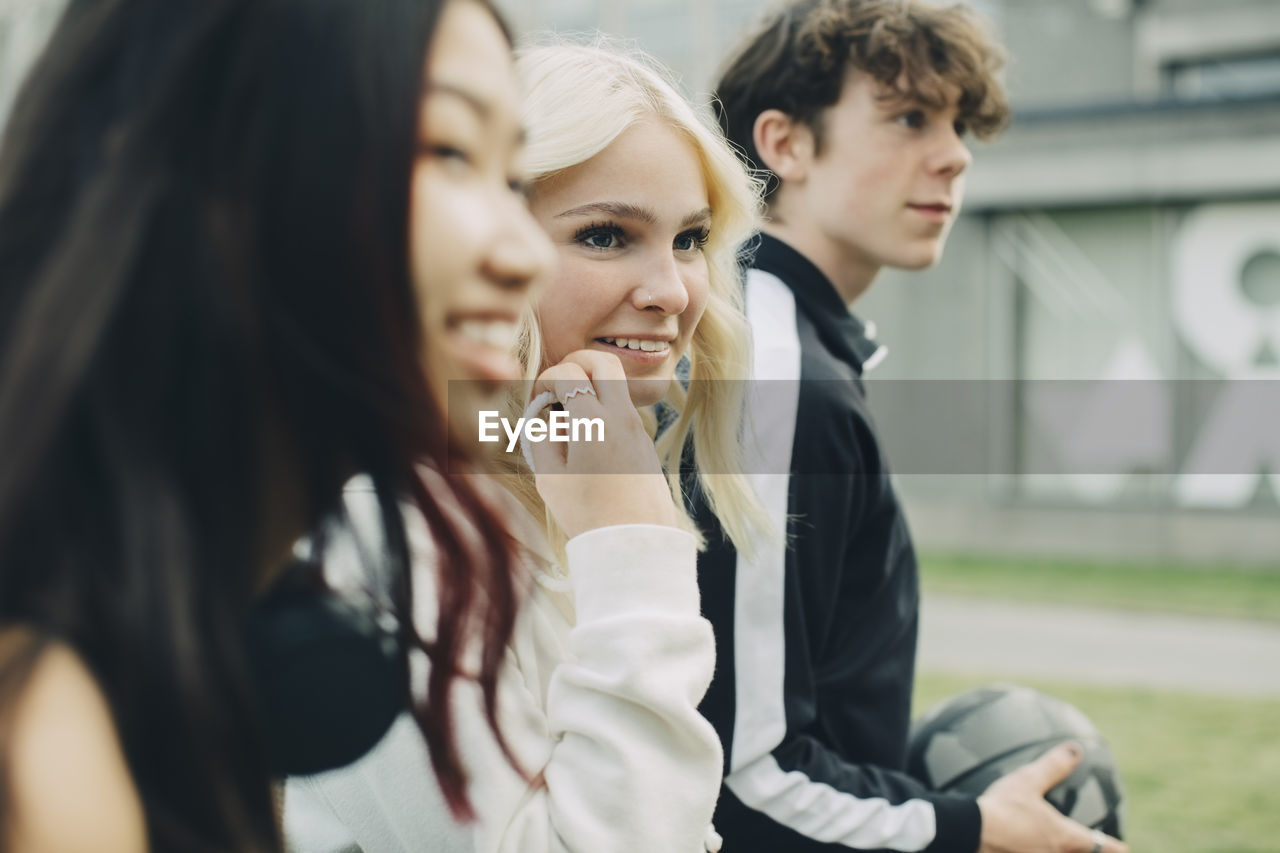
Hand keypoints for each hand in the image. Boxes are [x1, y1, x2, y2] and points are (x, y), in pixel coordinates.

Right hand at [528, 350, 675, 537]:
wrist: (635, 541)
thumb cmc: (588, 515)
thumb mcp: (550, 479)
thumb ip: (541, 439)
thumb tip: (544, 417)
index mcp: (594, 423)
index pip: (567, 373)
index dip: (545, 380)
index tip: (537, 402)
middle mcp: (621, 417)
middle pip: (602, 359)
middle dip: (574, 363)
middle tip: (558, 388)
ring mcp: (637, 426)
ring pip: (615, 381)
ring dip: (590, 386)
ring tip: (570, 419)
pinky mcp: (645, 440)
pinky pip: (622, 407)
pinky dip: (602, 408)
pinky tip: (587, 440)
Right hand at [977, 743, 1127, 852]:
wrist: (970, 833)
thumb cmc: (1002, 808)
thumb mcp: (1027, 781)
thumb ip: (1053, 766)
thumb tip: (1075, 749)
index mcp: (1066, 837)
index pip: (1103, 846)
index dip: (1116, 847)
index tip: (1123, 846)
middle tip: (1093, 848)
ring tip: (1055, 846)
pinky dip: (1034, 850)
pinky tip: (1022, 846)